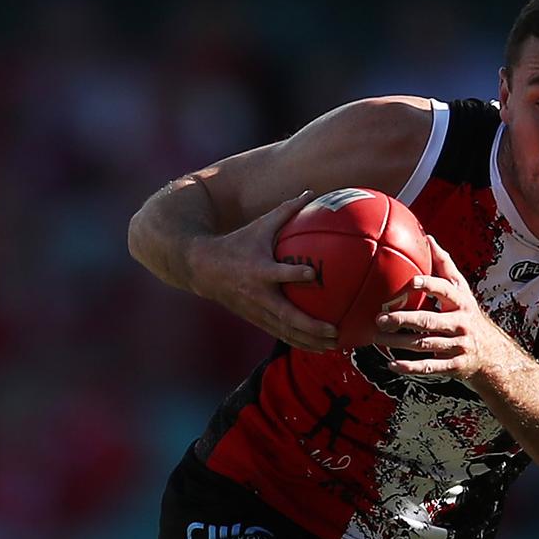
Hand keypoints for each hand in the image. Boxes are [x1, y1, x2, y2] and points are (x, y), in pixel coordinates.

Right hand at [193, 191, 337, 350]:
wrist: (201, 269)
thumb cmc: (236, 243)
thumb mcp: (259, 226)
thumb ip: (286, 210)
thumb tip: (311, 192)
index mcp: (258, 269)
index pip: (278, 273)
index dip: (295, 275)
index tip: (313, 275)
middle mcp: (258, 294)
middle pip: (286, 315)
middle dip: (311, 326)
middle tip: (335, 329)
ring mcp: (256, 310)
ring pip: (286, 331)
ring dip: (310, 341)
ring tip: (336, 345)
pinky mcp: (256, 320)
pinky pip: (281, 334)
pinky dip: (301, 343)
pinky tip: (321, 347)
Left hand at [372, 236, 510, 380]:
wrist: (491, 353)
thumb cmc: (468, 315)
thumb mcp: (462, 290)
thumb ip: (445, 266)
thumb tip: (428, 238)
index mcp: (461, 302)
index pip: (445, 291)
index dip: (429, 285)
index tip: (411, 282)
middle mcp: (460, 324)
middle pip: (430, 321)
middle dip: (404, 320)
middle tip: (380, 318)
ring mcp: (458, 346)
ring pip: (425, 344)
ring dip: (399, 342)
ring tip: (377, 337)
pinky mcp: (454, 365)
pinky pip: (430, 367)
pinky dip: (410, 367)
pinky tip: (392, 364)